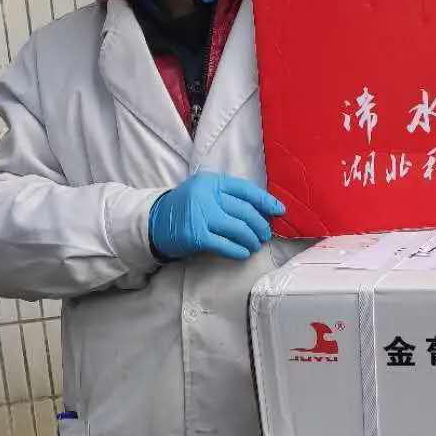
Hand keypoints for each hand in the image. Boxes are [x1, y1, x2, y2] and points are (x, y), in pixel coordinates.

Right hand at [148, 172, 283, 260]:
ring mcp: (200, 216)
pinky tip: (243, 253)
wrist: (155, 222)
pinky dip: (239, 251)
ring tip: (255, 244)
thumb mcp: (205, 192)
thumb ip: (229, 197)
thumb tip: (264, 210)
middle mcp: (206, 196)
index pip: (246, 190)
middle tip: (265, 234)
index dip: (266, 201)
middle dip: (261, 225)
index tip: (279, 210)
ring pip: (239, 229)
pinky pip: (226, 245)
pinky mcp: (196, 236)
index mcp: (211, 182)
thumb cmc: (187, 208)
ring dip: (252, 239)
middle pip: (245, 211)